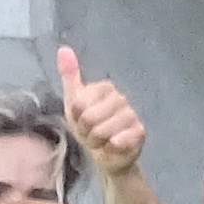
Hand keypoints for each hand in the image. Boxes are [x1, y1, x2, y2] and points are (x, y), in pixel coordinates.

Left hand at [55, 45, 145, 182]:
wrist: (106, 154)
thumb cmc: (89, 127)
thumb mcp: (74, 102)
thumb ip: (70, 76)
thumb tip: (63, 49)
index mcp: (105, 87)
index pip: (78, 104)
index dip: (76, 119)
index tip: (82, 122)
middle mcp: (121, 98)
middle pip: (89, 118)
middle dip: (86, 132)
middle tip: (92, 134)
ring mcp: (132, 114)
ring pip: (101, 131)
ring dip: (97, 142)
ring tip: (102, 141)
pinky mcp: (140, 132)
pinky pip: (117, 141)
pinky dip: (110, 148)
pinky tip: (114, 147)